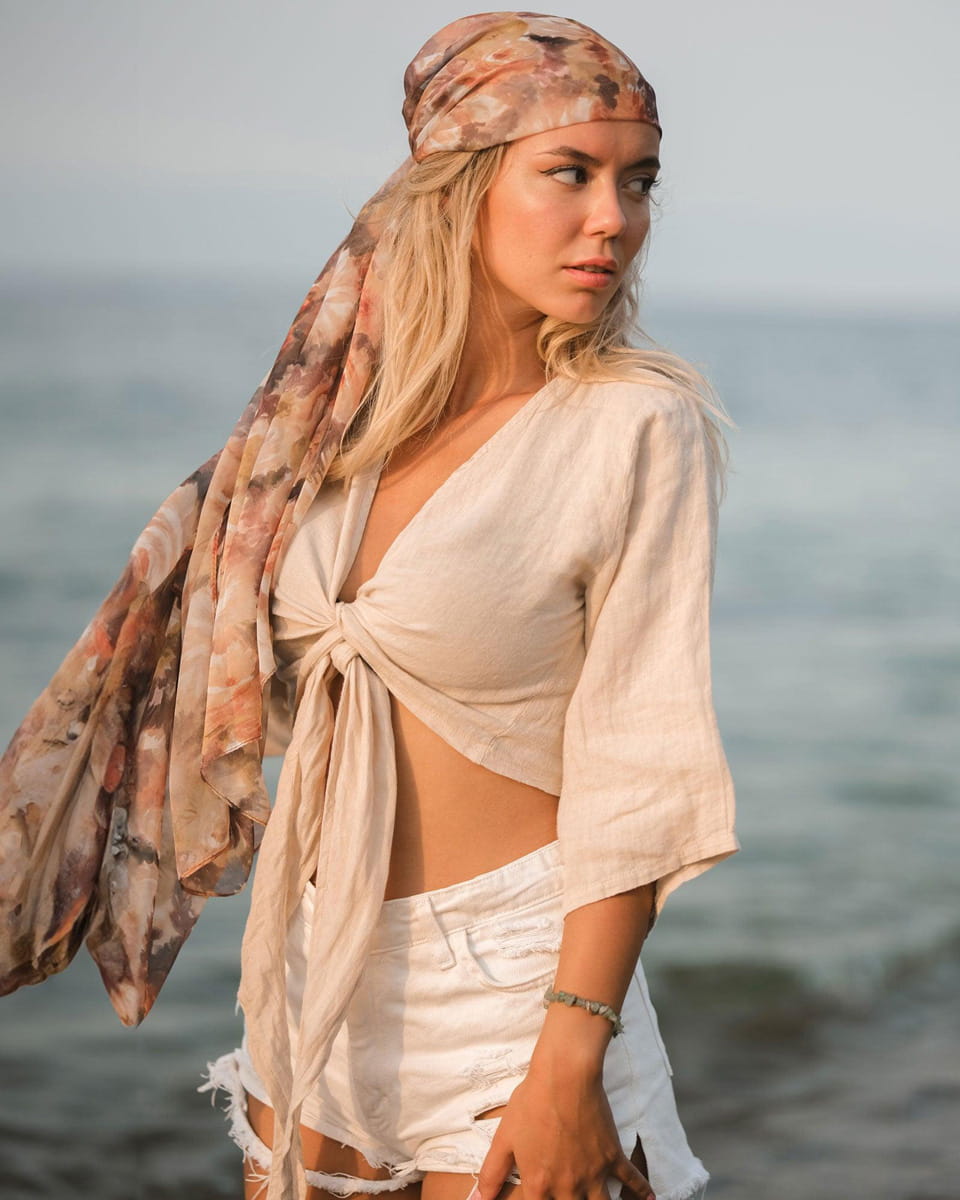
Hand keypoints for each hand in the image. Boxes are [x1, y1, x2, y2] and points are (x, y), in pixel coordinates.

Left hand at [474, 1058, 653, 1199]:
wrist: (565, 1076)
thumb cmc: (532, 1102)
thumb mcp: (504, 1137)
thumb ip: (491, 1174)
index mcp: (540, 1185)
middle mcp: (568, 1187)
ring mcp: (593, 1174)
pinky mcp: (612, 1156)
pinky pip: (630, 1179)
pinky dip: (640, 1190)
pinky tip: (649, 1199)